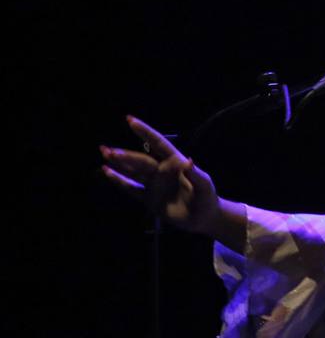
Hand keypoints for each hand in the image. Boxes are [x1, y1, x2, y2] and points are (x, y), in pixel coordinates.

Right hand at [101, 115, 220, 234]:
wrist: (203, 217)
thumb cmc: (207, 197)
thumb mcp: (204, 186)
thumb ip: (196, 175)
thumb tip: (188, 161)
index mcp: (175, 163)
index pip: (158, 144)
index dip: (145, 132)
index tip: (130, 120)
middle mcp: (161, 171)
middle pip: (141, 161)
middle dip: (125, 155)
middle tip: (107, 150)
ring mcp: (154, 184)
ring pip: (133, 171)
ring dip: (119, 163)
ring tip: (104, 153)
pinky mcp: (149, 198)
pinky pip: (131, 188)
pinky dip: (119, 181)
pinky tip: (106, 172)